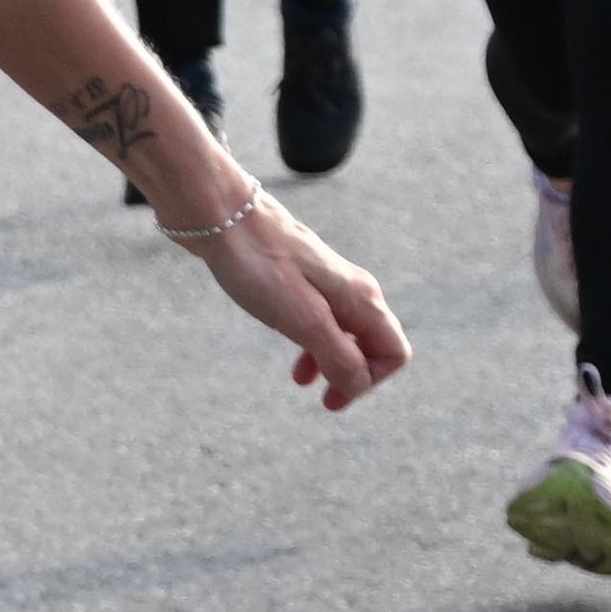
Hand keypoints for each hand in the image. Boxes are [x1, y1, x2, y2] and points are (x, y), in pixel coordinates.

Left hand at [179, 186, 409, 405]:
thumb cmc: (258, 263)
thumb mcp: (302, 320)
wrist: (217, 213)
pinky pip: (317, 314)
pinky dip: (309, 338)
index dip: (370, 381)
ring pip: (343, 329)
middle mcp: (351, 287)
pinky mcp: (296, 273)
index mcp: (360, 298)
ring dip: (329, 359)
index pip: (394, 351)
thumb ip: (337, 355)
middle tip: (324, 398)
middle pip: (372, 342)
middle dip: (352, 374)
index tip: (333, 398)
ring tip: (301, 379)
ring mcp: (324, 278)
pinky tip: (287, 343)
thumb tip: (357, 384)